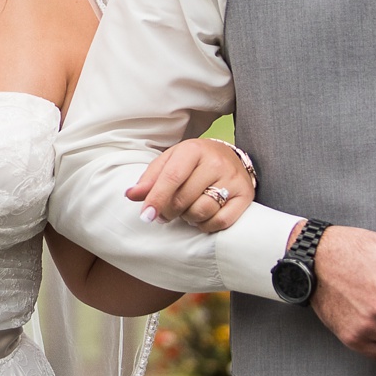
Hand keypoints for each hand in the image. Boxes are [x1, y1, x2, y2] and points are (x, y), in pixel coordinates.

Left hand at [125, 139, 254, 232]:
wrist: (229, 157)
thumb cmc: (193, 162)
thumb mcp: (169, 162)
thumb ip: (150, 179)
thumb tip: (131, 195)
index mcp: (193, 150)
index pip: (172, 177)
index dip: (156, 199)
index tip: (146, 216)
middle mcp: (215, 162)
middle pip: (184, 199)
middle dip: (170, 211)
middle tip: (167, 212)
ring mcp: (232, 179)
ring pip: (202, 212)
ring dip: (188, 218)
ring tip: (187, 209)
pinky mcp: (245, 196)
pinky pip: (220, 222)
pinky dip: (206, 225)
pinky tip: (202, 217)